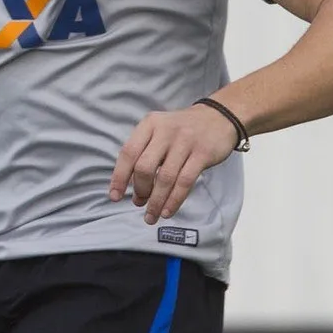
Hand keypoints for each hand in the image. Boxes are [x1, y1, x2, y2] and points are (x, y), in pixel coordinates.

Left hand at [109, 104, 239, 224]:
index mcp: (149, 124)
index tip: (114, 196)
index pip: (128, 152)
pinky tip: (168, 211)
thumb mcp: (159, 130)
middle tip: (139, 203)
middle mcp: (165, 131)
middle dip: (140, 190)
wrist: (218, 117)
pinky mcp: (202, 154)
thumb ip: (145, 154)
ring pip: (165, 178)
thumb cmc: (181, 130)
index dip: (119, 176)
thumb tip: (134, 191)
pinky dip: (174, 200)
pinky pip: (185, 182)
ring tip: (151, 215)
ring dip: (156, 201)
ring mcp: (185, 142)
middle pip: (144, 167)